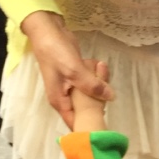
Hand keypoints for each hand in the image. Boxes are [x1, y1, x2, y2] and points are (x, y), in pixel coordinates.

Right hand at [21, 10, 113, 127]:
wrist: (48, 30)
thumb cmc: (56, 52)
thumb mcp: (74, 70)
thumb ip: (92, 85)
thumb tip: (111, 97)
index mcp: (60, 102)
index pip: (75, 123)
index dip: (88, 128)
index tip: (104, 128)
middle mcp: (64, 98)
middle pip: (84, 111)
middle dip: (98, 106)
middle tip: (110, 97)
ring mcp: (70, 87)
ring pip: (89, 96)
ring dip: (99, 90)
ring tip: (107, 79)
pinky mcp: (76, 77)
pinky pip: (90, 83)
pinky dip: (97, 79)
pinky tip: (103, 71)